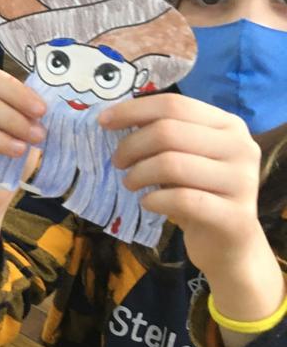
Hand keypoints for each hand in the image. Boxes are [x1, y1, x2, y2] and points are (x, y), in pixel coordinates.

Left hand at [102, 93, 264, 274]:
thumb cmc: (197, 191)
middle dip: (131, 146)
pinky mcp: (235, 215)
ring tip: (130, 183)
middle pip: (168, 132)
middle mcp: (242, 147)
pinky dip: (154, 200)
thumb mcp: (183, 155)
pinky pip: (182, 200)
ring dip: (139, 174)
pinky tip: (147, 203)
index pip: (174, 105)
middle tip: (118, 162)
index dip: (133, 111)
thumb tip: (112, 118)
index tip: (103, 122)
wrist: (228, 242)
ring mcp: (243, 181)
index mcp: (228, 124)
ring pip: (172, 164)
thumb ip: (161, 133)